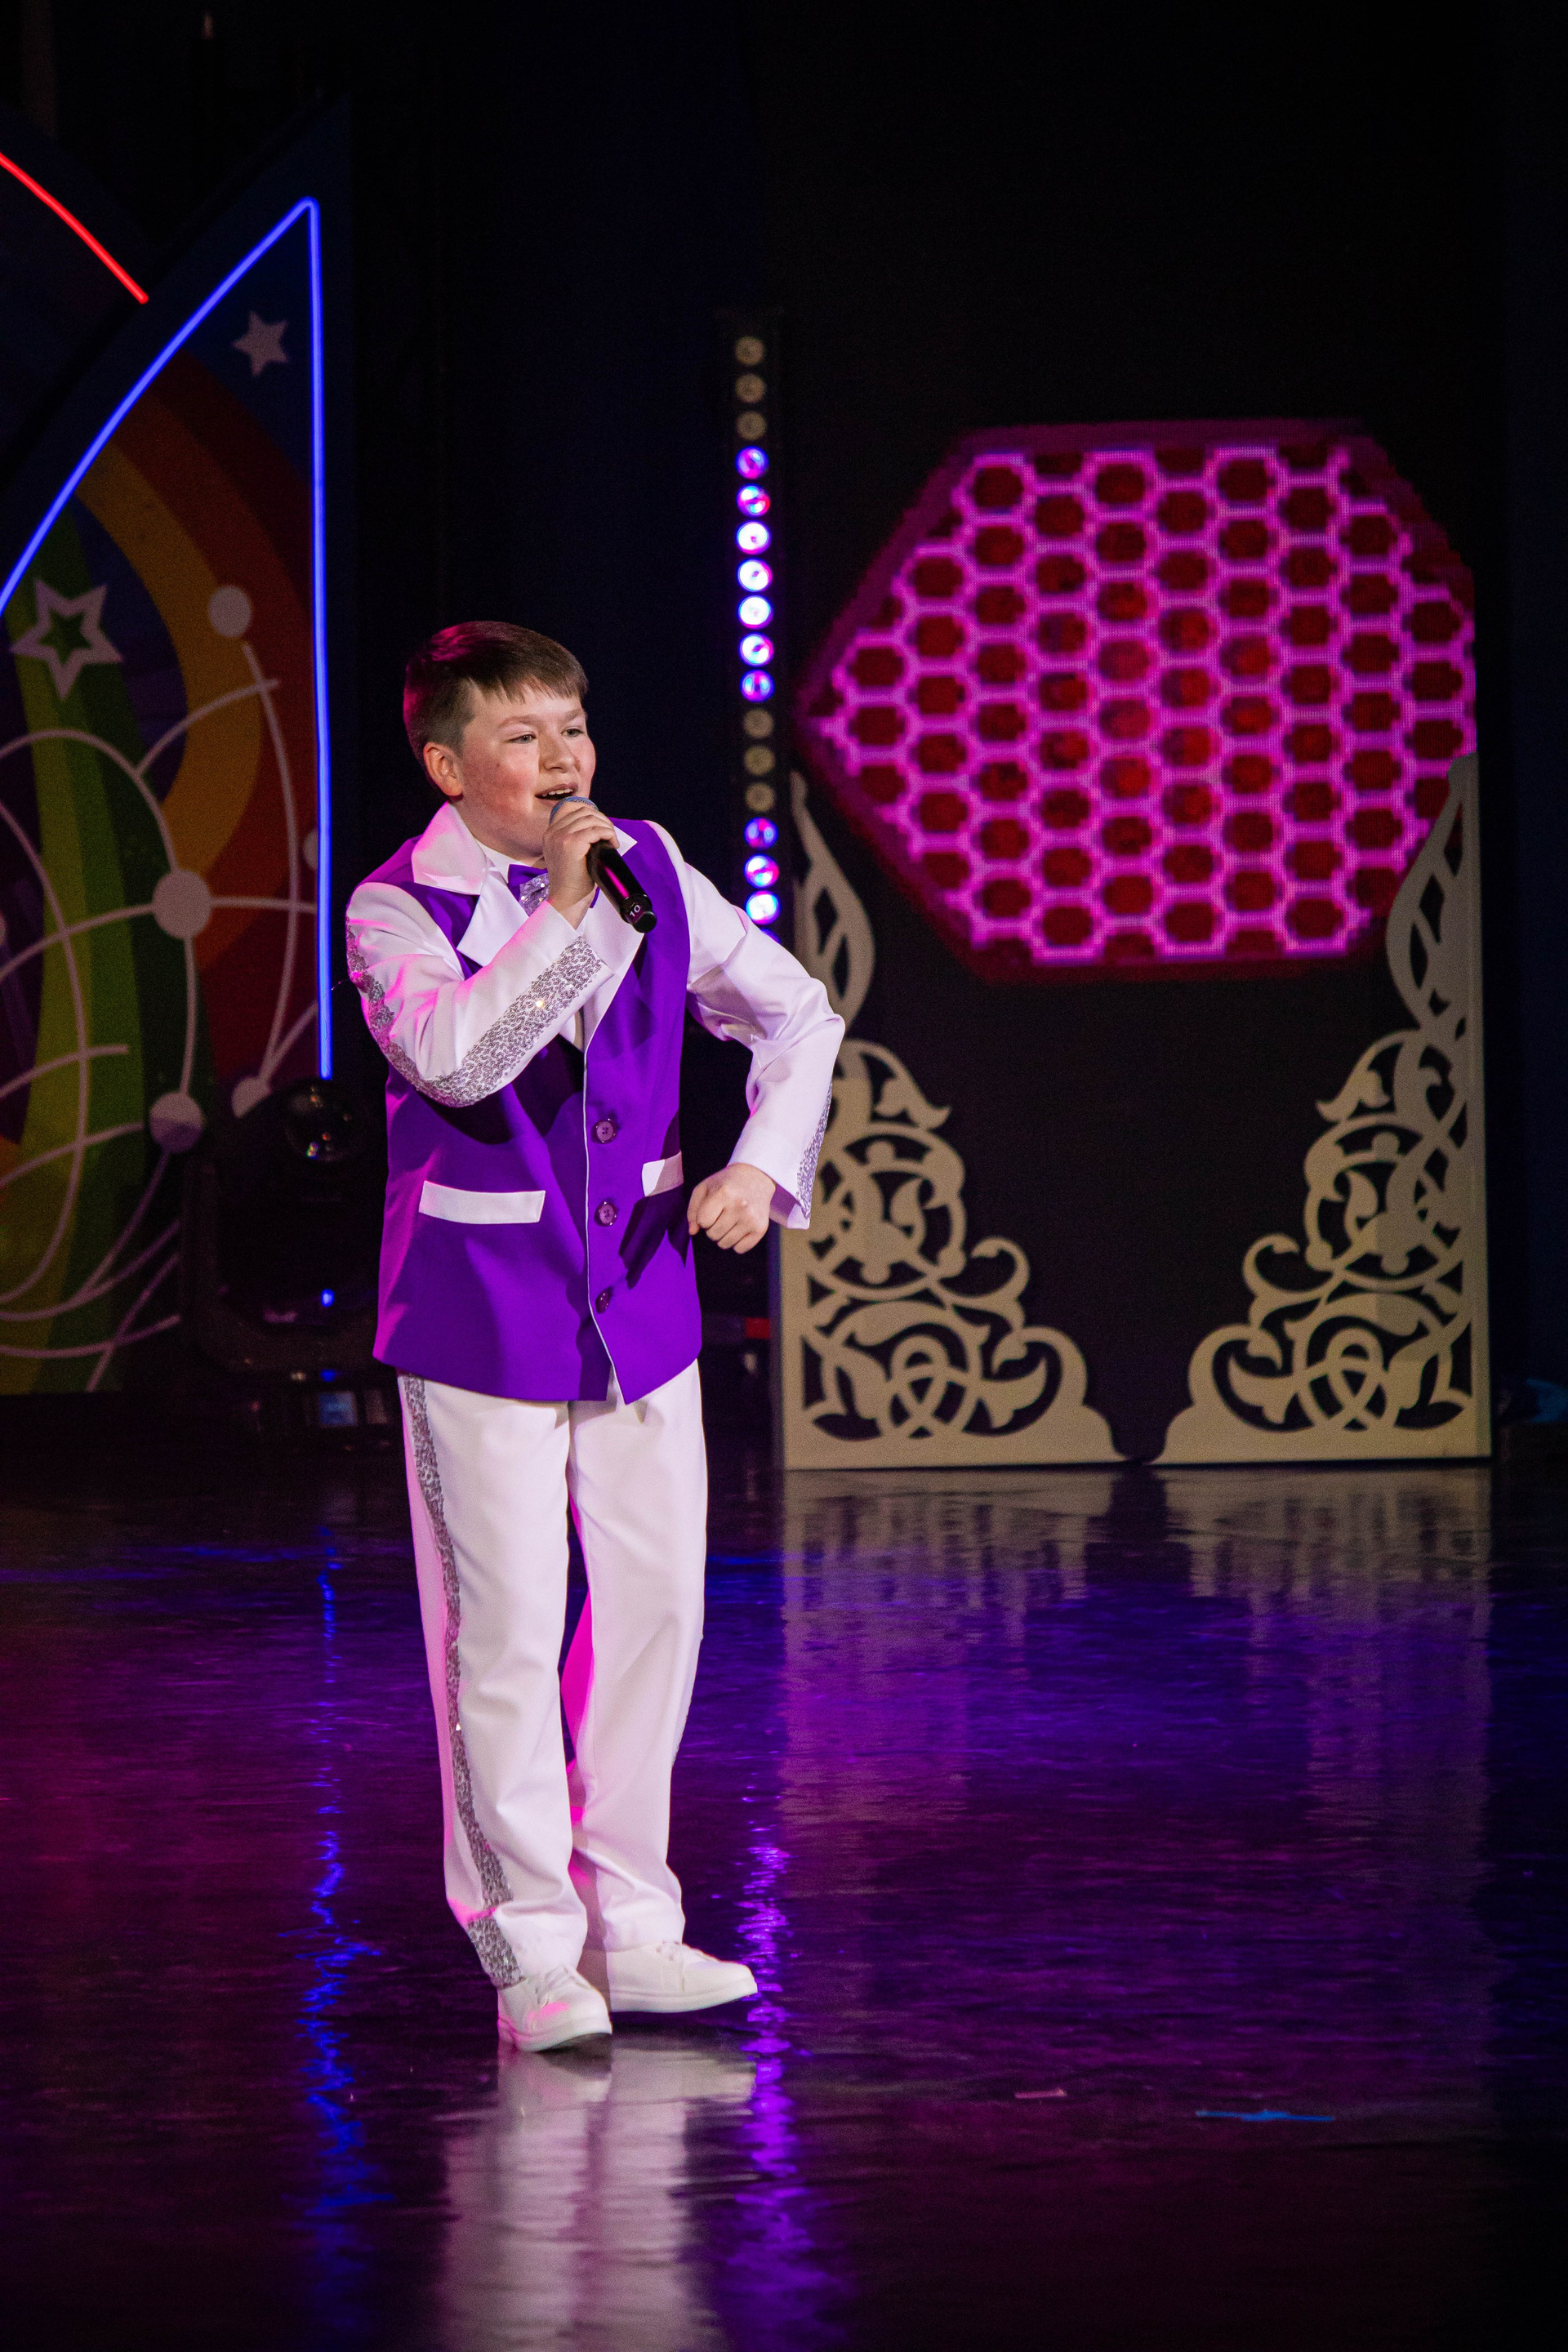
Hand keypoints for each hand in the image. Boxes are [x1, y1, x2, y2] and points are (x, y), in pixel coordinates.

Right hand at [543, 794, 617, 920]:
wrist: (567, 900)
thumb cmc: (573, 882)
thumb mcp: (569, 855)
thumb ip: (575, 839)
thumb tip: (598, 828)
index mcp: (550, 833)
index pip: (571, 808)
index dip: (590, 812)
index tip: (601, 825)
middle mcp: (552, 832)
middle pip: (583, 811)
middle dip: (602, 820)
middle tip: (611, 835)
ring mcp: (560, 837)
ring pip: (590, 819)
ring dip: (607, 827)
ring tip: (612, 840)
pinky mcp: (570, 844)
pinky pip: (595, 830)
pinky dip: (607, 834)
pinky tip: (612, 844)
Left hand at [687, 1161, 774, 1252]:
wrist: (756, 1177)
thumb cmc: (725, 1184)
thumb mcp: (704, 1188)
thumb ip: (693, 1210)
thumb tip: (693, 1232)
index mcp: (724, 1193)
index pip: (703, 1221)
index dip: (703, 1218)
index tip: (710, 1210)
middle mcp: (740, 1206)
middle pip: (713, 1235)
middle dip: (712, 1228)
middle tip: (721, 1215)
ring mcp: (752, 1218)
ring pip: (725, 1244)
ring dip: (723, 1236)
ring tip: (730, 1221)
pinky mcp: (761, 1228)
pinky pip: (740, 1249)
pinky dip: (736, 1242)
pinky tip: (739, 1228)